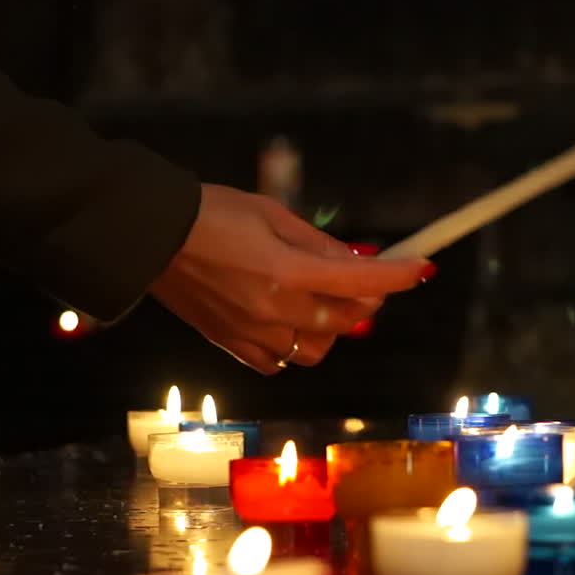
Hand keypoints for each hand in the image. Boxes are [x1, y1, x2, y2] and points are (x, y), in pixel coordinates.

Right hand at [150, 184, 430, 373]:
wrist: (151, 236)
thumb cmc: (210, 213)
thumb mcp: (272, 214)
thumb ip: (319, 245)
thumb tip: (357, 261)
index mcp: (286, 271)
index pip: (360, 281)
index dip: (398, 276)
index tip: (423, 269)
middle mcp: (274, 310)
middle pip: (345, 321)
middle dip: (363, 300)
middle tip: (362, 280)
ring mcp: (253, 334)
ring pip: (316, 350)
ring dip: (329, 328)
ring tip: (316, 301)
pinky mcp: (233, 347)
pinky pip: (280, 362)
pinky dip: (293, 347)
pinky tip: (285, 322)